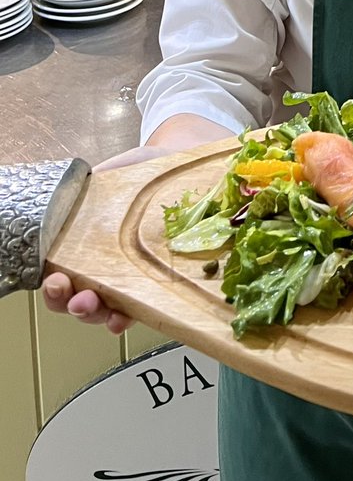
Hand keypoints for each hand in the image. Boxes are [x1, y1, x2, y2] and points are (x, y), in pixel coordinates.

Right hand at [40, 144, 183, 333]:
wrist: (170, 162)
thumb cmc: (132, 174)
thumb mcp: (103, 178)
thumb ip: (82, 190)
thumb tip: (69, 193)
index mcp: (82, 247)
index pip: (61, 278)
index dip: (54, 288)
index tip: (55, 280)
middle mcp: (102, 268)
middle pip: (77, 300)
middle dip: (71, 304)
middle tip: (73, 296)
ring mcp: (129, 277)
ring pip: (105, 309)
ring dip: (95, 314)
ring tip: (92, 305)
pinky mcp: (155, 281)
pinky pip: (141, 307)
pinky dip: (129, 316)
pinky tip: (122, 317)